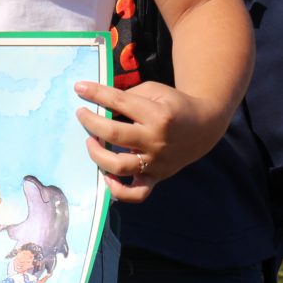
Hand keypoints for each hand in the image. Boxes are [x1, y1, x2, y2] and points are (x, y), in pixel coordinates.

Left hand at [75, 79, 223, 202]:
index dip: (96, 94)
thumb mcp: (155, 91)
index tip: (79, 88)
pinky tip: (106, 176)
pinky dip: (118, 191)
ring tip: (91, 142)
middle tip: (81, 115)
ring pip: (120, 166)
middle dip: (91, 122)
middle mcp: (156, 140)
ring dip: (98, 155)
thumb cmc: (174, 105)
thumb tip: (98, 102)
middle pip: (115, 134)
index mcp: (157, 115)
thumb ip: (128, 96)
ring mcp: (156, 162)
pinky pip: (136, 194)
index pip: (120, 102)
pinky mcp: (157, 178)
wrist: (203, 127)